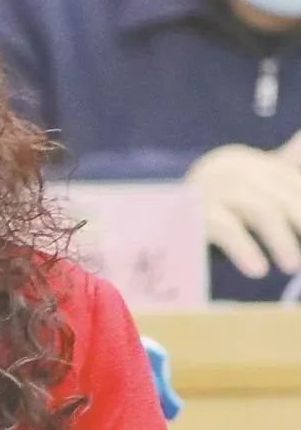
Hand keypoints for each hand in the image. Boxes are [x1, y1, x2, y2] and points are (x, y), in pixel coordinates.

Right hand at [186, 144, 300, 277]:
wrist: (144, 239)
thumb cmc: (205, 221)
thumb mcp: (247, 196)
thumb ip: (281, 173)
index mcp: (238, 160)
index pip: (286, 177)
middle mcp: (220, 168)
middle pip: (277, 192)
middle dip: (298, 219)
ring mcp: (201, 189)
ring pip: (259, 208)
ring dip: (281, 239)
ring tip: (292, 266)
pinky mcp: (185, 214)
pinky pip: (225, 228)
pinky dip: (245, 249)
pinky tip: (258, 270)